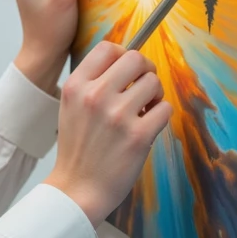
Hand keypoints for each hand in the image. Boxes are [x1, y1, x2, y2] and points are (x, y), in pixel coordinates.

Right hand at [45, 39, 171, 226]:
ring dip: (155, 95)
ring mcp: (118, 115)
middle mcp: (95, 96)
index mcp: (76, 86)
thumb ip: (92, 83)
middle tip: (144, 86)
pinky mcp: (139, 135)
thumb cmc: (78, 149)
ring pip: (154, 83)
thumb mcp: (71, 106)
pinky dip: (161, 115)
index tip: (128, 70)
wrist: (77, 189)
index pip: (108, 48)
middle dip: (145, 71)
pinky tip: (148, 125)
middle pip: (136, 59)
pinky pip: (165, 108)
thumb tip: (127, 62)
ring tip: (145, 110)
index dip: (124, 54)